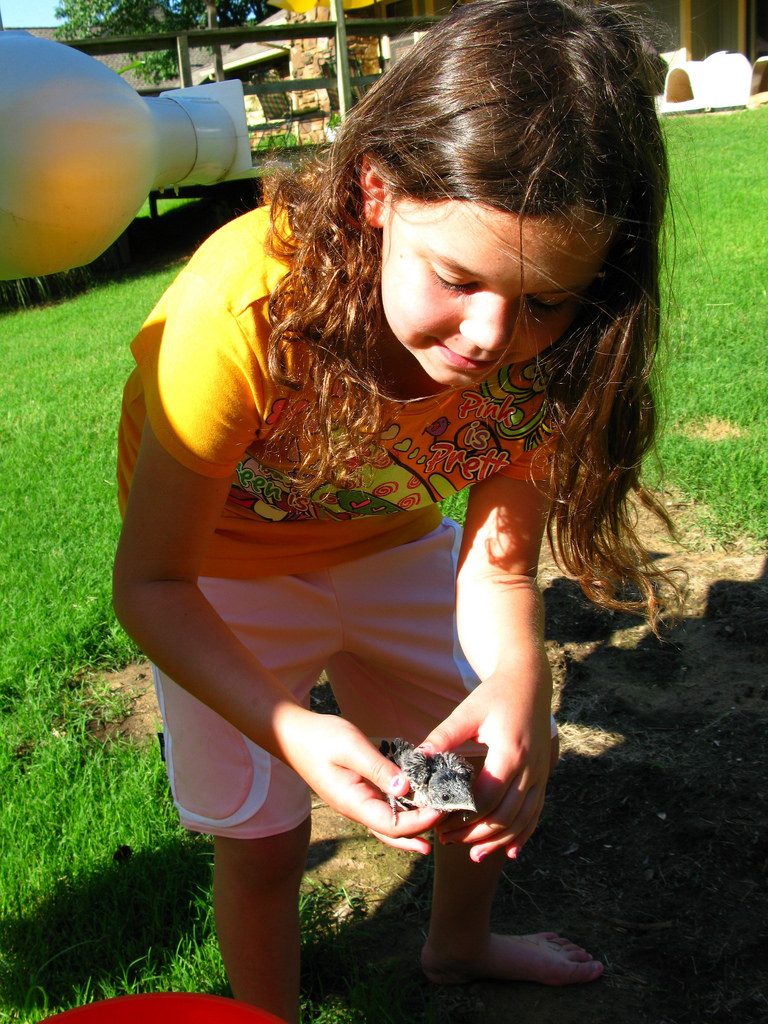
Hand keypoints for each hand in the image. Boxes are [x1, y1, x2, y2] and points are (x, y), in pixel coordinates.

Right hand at [276, 706, 441, 853]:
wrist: (293, 734)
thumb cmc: (321, 738)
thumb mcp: (352, 747)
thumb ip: (378, 767)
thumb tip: (405, 788)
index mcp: (354, 803)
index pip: (392, 825)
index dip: (418, 822)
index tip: (440, 809)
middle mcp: (357, 807)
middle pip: (391, 833)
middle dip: (418, 833)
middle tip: (444, 825)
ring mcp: (357, 799)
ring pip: (388, 821)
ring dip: (412, 822)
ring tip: (436, 820)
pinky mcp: (359, 788)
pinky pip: (383, 803)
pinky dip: (402, 804)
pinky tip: (417, 796)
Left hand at [418, 668, 552, 861]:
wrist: (530, 682)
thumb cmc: (495, 695)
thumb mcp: (467, 712)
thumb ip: (443, 737)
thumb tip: (416, 760)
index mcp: (509, 753)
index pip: (486, 797)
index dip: (461, 815)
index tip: (438, 821)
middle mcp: (530, 769)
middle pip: (504, 816)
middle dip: (475, 834)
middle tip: (447, 840)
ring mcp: (540, 775)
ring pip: (522, 821)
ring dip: (498, 842)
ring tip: (473, 855)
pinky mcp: (543, 777)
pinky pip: (536, 814)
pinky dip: (522, 835)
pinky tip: (510, 852)